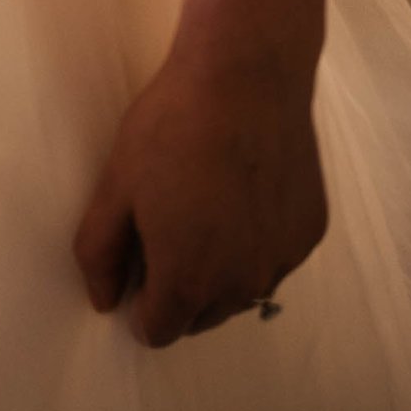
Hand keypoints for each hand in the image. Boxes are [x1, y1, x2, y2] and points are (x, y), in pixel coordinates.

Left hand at [73, 47, 325, 346]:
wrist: (246, 80)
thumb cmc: (169, 130)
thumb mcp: (115, 188)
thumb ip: (100, 252)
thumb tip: (103, 300)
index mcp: (189, 280)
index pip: (159, 331)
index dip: (138, 306)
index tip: (131, 266)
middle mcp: (243, 284)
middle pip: (201, 317)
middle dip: (175, 291)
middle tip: (159, 230)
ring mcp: (283, 261)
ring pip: (240, 291)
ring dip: (217, 271)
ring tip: (198, 209)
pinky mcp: (310, 233)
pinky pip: (272, 259)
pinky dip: (252, 244)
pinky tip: (237, 195)